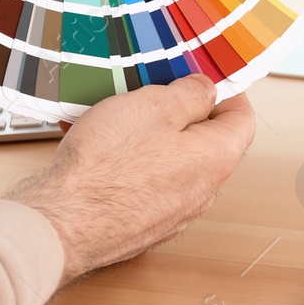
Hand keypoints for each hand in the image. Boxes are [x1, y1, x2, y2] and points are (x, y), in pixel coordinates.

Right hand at [7, 75, 255, 283]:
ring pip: (172, 162)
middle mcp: (202, 192)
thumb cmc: (106, 167)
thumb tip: (207, 90)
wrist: (61, 226)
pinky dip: (131, 163)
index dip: (227, 93)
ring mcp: (172, 213)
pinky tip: (102, 148)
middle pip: (206, 141)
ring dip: (153, 137)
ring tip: (120, 117)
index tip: (206, 78)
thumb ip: (189, 95)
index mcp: (216, 159)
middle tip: (155, 92)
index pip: (242, 120)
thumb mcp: (153, 107)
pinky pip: (146, 184)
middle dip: (182, 113)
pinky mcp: (142, 225)